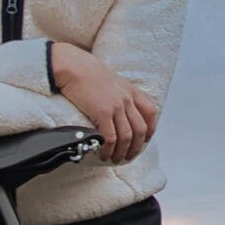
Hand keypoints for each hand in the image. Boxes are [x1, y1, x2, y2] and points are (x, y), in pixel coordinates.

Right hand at [51, 43, 158, 165]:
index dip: (150, 128)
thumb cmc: (86, 72)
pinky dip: (109, 149)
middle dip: (136, 147)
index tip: (144, 139)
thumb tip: (117, 106)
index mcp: (130, 90)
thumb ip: (118, 92)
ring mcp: (116, 106)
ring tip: (115, 158)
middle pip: (140, 129)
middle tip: (129, 156)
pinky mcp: (103, 113)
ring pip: (127, 137)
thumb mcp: (110, 79)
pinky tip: (104, 153)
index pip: (150, 112)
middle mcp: (126, 99)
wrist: (73, 66)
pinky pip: (111, 138)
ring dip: (122, 152)